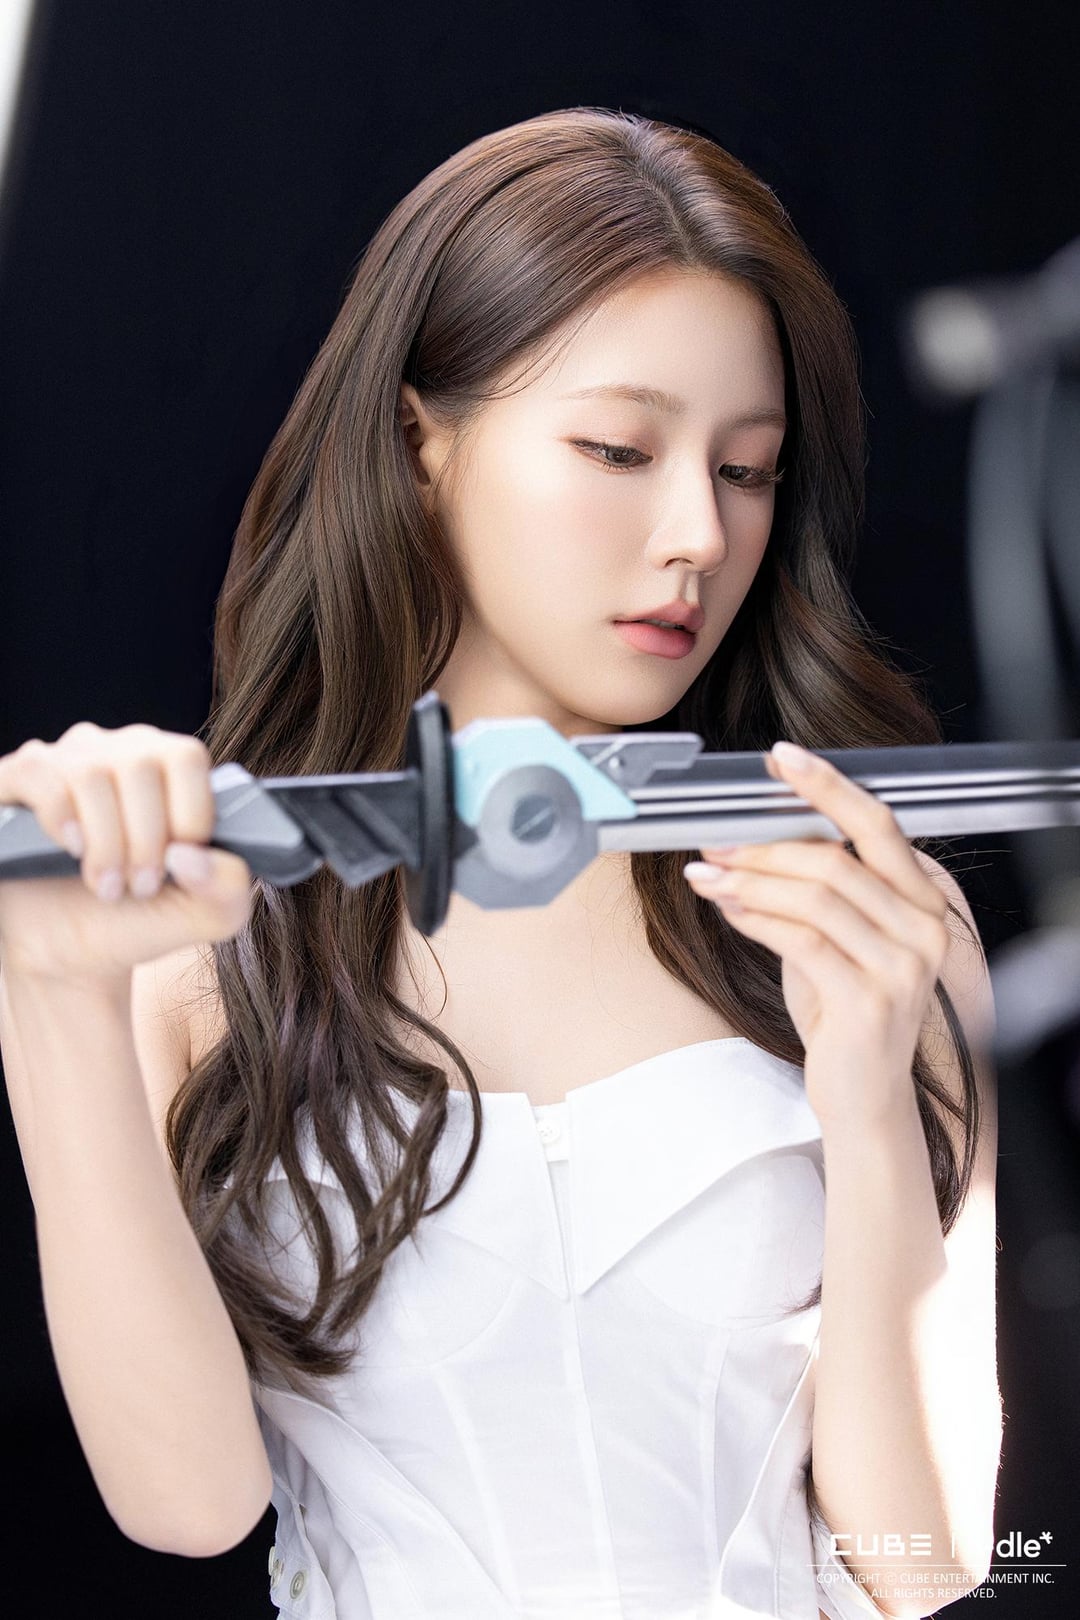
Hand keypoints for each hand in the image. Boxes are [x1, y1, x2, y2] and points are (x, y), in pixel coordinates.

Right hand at [0, 721, 253, 985]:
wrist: (73, 954)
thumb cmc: (141, 919)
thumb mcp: (207, 915)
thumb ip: (229, 887)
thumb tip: (191, 855)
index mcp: (169, 768)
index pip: (188, 757)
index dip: (188, 816)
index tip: (178, 865)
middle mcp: (117, 751)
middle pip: (141, 764)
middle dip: (146, 840)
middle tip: (140, 887)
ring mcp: (64, 761)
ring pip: (92, 772)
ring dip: (105, 842)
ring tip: (107, 886)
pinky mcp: (17, 780)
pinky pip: (40, 773)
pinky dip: (60, 818)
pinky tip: (70, 850)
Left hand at [682, 739, 949, 1125]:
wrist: (866, 1098)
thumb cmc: (847, 1015)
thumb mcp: (837, 941)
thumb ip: (815, 892)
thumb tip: (748, 840)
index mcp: (924, 904)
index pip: (879, 825)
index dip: (828, 786)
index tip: (782, 759)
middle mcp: (924, 930)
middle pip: (837, 858)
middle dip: (766, 843)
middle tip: (716, 838)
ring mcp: (902, 968)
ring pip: (815, 897)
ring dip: (750, 880)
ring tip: (707, 874)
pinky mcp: (870, 1002)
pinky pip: (802, 941)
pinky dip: (755, 918)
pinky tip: (727, 909)